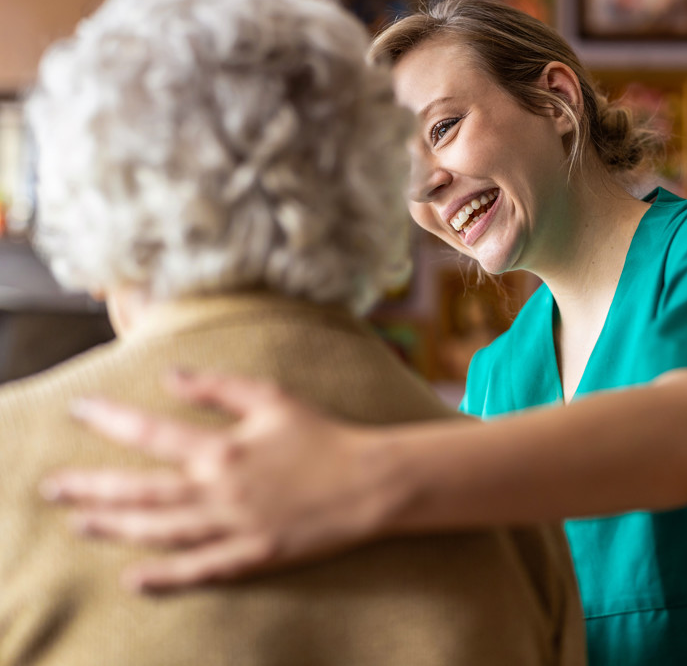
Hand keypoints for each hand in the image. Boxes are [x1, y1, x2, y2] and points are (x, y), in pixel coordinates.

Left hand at [41, 372, 387, 591]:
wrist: (367, 482)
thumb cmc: (320, 434)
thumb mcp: (271, 398)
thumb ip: (218, 386)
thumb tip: (170, 376)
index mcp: (224, 448)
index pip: (151, 434)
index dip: (110, 420)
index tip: (79, 410)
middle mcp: (219, 491)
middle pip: (141, 491)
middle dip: (91, 487)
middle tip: (52, 487)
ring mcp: (233, 528)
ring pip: (160, 532)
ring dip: (115, 528)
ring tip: (80, 522)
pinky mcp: (252, 557)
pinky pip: (199, 571)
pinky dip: (163, 577)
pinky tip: (132, 577)